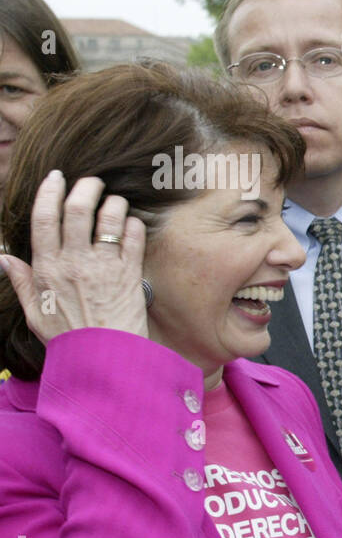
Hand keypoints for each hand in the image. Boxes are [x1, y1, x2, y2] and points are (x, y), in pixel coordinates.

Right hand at [0, 171, 148, 343]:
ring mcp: (103, 267)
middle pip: (76, 210)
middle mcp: (73, 262)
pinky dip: (133, 224)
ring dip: (113, 203)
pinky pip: (133, 238)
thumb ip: (22, 282)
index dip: (49, 192)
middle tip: (93, 182)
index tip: (57, 178)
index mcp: (46, 268)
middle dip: (86, 188)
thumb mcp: (35, 313)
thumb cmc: (68, 338)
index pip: (43, 219)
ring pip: (108, 218)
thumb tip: (5, 258)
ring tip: (115, 201)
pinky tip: (131, 223)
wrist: (103, 359)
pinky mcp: (130, 274)